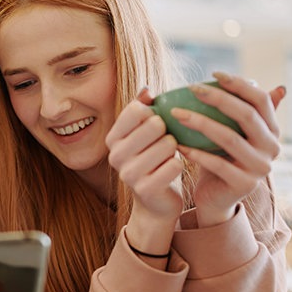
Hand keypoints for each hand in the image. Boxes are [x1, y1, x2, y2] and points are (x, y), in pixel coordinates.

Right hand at [105, 89, 182, 255]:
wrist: (155, 202)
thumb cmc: (153, 160)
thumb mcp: (145, 134)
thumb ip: (144, 110)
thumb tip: (147, 90)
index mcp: (113, 138)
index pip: (136, 109)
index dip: (154, 112)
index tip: (158, 123)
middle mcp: (115, 155)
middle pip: (155, 124)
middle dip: (168, 131)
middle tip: (167, 142)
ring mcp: (128, 174)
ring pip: (167, 144)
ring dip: (176, 148)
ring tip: (169, 156)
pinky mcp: (145, 189)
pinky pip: (174, 164)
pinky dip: (179, 165)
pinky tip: (172, 170)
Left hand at [173, 72, 283, 226]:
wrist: (216, 198)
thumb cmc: (220, 158)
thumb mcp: (229, 132)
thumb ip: (237, 110)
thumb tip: (255, 81)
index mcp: (272, 131)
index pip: (261, 100)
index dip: (240, 84)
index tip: (213, 73)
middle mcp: (272, 148)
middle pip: (247, 115)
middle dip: (219, 98)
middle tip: (192, 88)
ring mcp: (260, 168)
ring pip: (229, 138)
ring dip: (200, 122)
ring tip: (176, 113)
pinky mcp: (244, 185)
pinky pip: (217, 164)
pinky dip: (195, 152)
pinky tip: (177, 143)